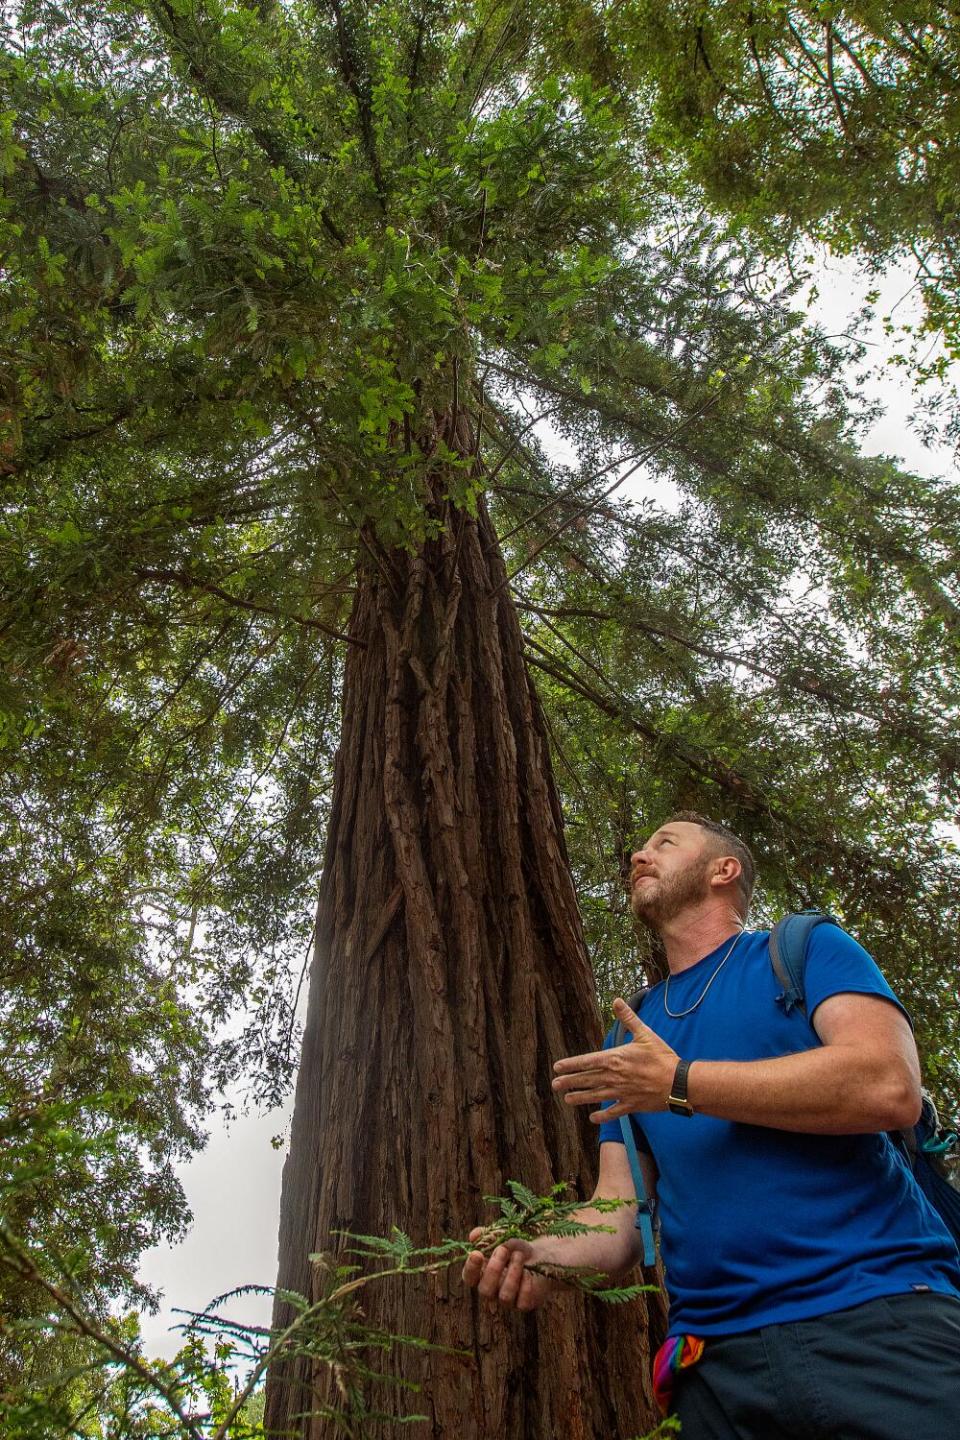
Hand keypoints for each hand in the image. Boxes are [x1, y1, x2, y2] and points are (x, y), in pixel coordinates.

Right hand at [461, 1230, 553, 1311]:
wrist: (541, 1256)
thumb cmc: (516, 1248)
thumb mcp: (503, 1237)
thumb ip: (487, 1236)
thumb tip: (473, 1236)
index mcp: (481, 1275)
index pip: (469, 1278)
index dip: (470, 1268)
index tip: (476, 1253)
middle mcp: (492, 1291)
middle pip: (484, 1290)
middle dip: (494, 1269)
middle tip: (503, 1250)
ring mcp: (507, 1300)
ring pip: (504, 1296)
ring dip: (512, 1273)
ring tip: (519, 1255)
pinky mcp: (524, 1304)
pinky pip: (522, 1302)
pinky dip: (526, 1285)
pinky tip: (529, 1273)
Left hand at [551, 997, 678, 1120]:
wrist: (678, 1083)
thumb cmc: (662, 1057)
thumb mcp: (645, 1034)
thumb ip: (628, 1018)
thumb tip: (617, 1000)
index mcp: (615, 1059)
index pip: (587, 1061)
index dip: (571, 1064)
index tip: (557, 1067)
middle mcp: (614, 1077)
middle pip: (587, 1080)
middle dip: (570, 1082)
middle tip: (554, 1085)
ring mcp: (621, 1093)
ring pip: (596, 1096)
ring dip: (580, 1098)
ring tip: (567, 1100)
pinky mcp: (631, 1105)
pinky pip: (613, 1112)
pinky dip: (602, 1115)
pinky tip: (592, 1118)